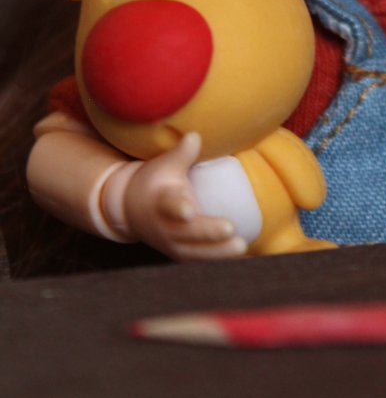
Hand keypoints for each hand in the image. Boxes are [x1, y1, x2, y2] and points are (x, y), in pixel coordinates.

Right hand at [108, 133, 248, 260]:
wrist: (130, 209)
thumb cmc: (155, 181)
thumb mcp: (163, 165)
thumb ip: (181, 153)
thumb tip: (195, 135)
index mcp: (161, 201)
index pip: (170, 205)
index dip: (178, 209)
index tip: (188, 211)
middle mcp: (166, 226)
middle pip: (187, 233)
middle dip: (207, 233)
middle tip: (231, 230)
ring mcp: (172, 244)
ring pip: (195, 253)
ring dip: (218, 253)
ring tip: (242, 247)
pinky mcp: (181, 254)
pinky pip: (200, 261)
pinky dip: (219, 262)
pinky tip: (243, 257)